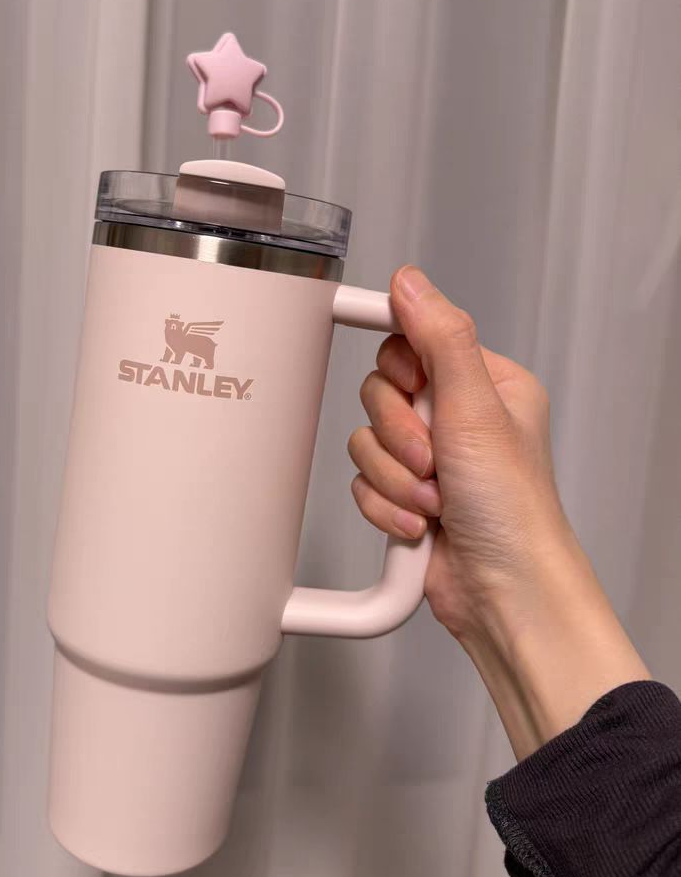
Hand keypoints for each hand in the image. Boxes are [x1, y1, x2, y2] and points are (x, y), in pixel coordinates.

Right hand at [349, 265, 648, 758]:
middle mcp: (457, 419)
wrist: (504, 593)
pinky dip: (386, 507)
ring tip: (435, 500)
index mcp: (485, 384)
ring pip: (366, 442)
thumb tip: (409, 283)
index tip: (403, 385)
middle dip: (400, 437)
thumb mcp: (476, 410)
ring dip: (395, 479)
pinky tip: (422, 524)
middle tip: (436, 460)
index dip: (401, 371)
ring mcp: (431, 460)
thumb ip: (440, 339)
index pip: (413, 342)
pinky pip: (362, 483)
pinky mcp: (406, 497)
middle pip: (380, 394)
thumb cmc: (514, 512)